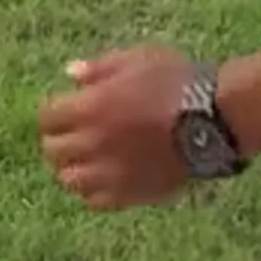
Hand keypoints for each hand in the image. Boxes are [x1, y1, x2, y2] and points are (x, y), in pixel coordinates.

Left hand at [36, 45, 196, 210]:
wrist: (213, 119)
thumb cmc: (176, 82)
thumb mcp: (137, 60)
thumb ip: (100, 68)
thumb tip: (70, 73)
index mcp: (90, 108)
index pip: (47, 117)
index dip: (55, 112)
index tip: (66, 109)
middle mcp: (92, 144)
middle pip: (53, 151)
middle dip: (58, 140)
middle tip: (72, 134)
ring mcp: (110, 172)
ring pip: (70, 180)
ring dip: (72, 168)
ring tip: (86, 159)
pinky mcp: (130, 193)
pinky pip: (96, 200)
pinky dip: (93, 191)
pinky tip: (105, 177)